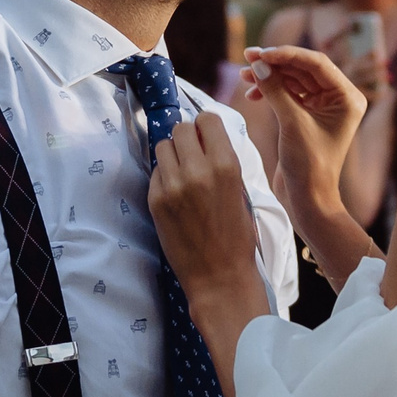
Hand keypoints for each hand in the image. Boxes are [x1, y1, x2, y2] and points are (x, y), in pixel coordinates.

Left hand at [148, 111, 260, 296]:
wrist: (219, 276)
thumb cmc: (237, 236)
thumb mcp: (240, 191)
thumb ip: (223, 161)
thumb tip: (206, 138)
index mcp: (226, 166)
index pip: (207, 120)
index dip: (206, 126)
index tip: (205, 136)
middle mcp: (197, 171)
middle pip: (180, 128)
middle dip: (187, 137)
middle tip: (192, 153)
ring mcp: (173, 185)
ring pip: (163, 146)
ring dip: (173, 154)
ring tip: (183, 172)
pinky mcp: (156, 200)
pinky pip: (156, 172)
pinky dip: (164, 176)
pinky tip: (176, 194)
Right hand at [241, 46, 367, 219]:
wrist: (308, 198)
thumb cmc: (308, 164)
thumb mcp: (292, 123)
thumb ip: (275, 90)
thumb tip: (259, 64)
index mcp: (347, 97)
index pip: (316, 63)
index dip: (286, 54)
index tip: (260, 53)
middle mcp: (338, 98)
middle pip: (303, 69)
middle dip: (275, 64)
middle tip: (248, 58)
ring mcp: (323, 107)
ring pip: (293, 80)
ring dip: (270, 77)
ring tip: (245, 76)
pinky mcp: (307, 117)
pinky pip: (288, 94)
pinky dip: (271, 91)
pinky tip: (252, 94)